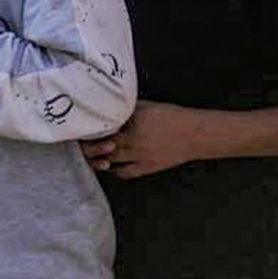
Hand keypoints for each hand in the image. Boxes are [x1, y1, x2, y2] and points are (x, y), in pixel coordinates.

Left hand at [80, 101, 199, 178]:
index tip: (84, 127)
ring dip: (98, 158)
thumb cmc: (176, 116)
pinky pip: (124, 172)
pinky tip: (109, 166)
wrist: (195, 134)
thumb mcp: (152, 106)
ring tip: (94, 154)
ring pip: (109, 160)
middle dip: (91, 144)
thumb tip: (116, 107)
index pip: (105, 126)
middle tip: (83, 142)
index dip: (92, 128)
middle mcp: (133, 139)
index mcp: (134, 121)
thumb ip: (131, 108)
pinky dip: (114, 170)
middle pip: (103, 144)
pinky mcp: (146, 168)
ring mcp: (138, 155)